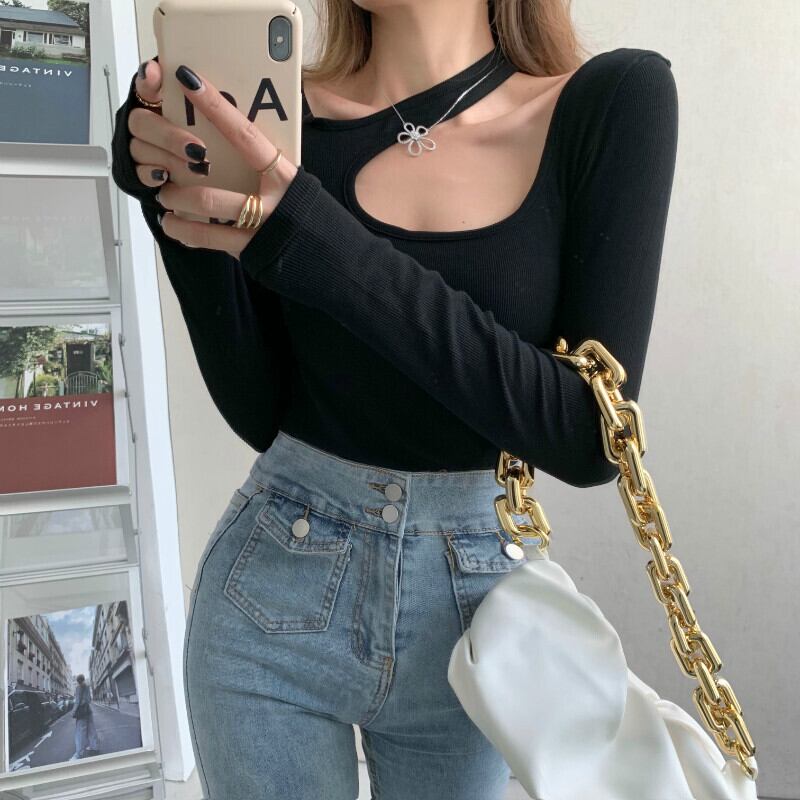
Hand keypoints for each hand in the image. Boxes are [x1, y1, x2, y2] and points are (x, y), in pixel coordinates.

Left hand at [129, 60, 297, 258]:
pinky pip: (209, 240)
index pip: (245, 135)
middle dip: (180, 183)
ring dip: (177, 207)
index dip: (216, 107)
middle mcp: (272, 203)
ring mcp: (261, 230)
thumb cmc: (311, 218)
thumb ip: (271, 169)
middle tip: (164, 177)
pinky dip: (186, 233)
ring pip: (206, 215)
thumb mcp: (297, 187)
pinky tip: (175, 227)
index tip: (189, 81)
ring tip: (165, 203)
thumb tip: (239, 139)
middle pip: (213, 191)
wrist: (337, 262)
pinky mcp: (252, 253)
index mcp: (285, 176)